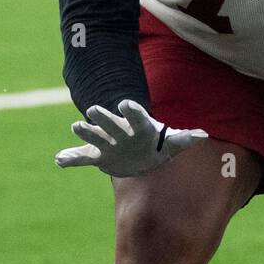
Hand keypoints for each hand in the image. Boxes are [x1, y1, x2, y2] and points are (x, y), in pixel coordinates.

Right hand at [56, 99, 207, 176]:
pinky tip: (60, 160)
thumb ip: (185, 138)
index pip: (136, 115)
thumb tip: (203, 134)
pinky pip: (83, 158)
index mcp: (139, 126)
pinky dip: (72, 159)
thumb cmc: (158, 144)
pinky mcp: (99, 156)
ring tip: (76, 126)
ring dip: (86, 132)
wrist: (141, 153)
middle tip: (94, 109)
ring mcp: (108, 143)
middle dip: (104, 117)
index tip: (126, 103)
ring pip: (95, 136)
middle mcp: (121, 131)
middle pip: (112, 122)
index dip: (131, 110)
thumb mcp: (172, 143)